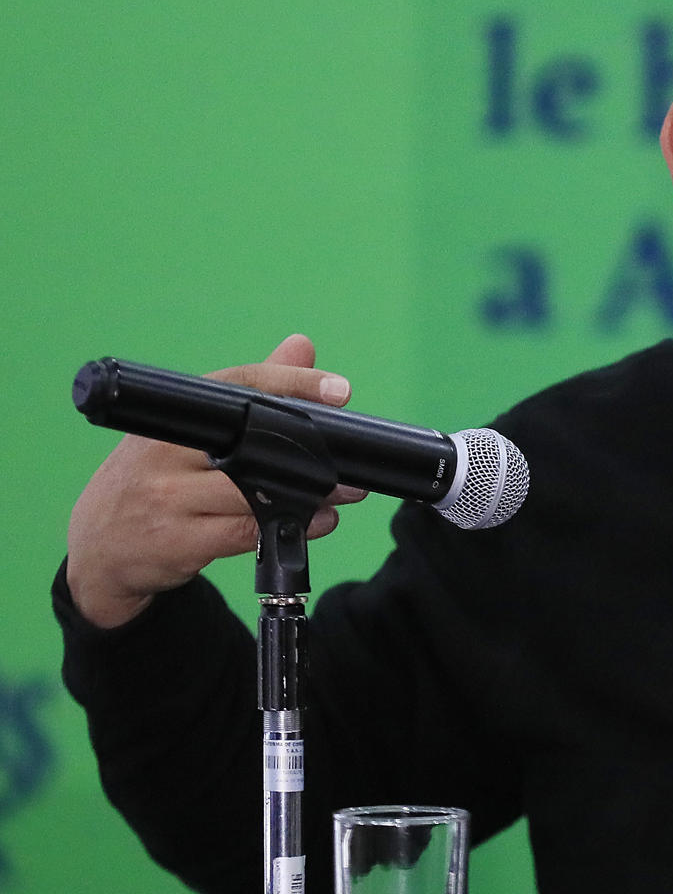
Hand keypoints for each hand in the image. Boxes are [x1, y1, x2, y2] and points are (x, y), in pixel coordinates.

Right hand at [66, 333, 368, 628]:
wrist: (100, 549)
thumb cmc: (153, 481)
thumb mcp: (188, 433)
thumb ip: (250, 392)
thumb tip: (301, 345)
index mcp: (172, 417)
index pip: (236, 385)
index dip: (291, 383)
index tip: (338, 390)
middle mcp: (164, 451)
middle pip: (251, 443)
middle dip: (310, 452)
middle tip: (350, 457)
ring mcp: (167, 498)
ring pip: (252, 492)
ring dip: (309, 495)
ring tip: (343, 494)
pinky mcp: (176, 542)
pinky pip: (244, 532)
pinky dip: (289, 527)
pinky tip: (316, 522)